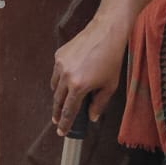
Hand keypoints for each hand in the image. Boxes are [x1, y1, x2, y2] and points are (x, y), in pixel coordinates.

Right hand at [50, 14, 127, 136]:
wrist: (106, 33)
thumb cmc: (111, 59)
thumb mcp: (110, 85)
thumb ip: (99, 103)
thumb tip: (92, 117)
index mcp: (79, 86)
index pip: (68, 110)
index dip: (65, 123)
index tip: (61, 131)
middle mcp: (66, 76)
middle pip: (57, 100)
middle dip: (57, 112)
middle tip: (58, 120)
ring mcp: (60, 65)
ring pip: (54, 86)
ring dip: (58, 95)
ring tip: (64, 100)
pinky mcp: (58, 55)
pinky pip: (56, 72)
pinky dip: (60, 79)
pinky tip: (69, 78)